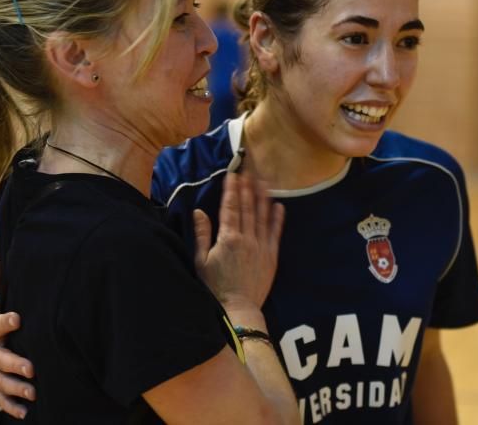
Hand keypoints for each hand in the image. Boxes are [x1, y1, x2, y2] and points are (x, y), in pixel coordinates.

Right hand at [193, 172, 284, 313]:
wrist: (238, 308)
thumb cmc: (215, 287)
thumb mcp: (201, 261)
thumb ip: (202, 234)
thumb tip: (199, 212)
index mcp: (228, 238)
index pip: (230, 207)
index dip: (231, 189)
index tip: (233, 174)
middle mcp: (246, 238)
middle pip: (247, 207)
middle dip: (248, 186)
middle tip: (249, 169)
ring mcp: (261, 246)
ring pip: (262, 215)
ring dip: (263, 196)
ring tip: (264, 180)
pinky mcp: (271, 255)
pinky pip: (275, 232)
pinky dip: (277, 218)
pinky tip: (279, 205)